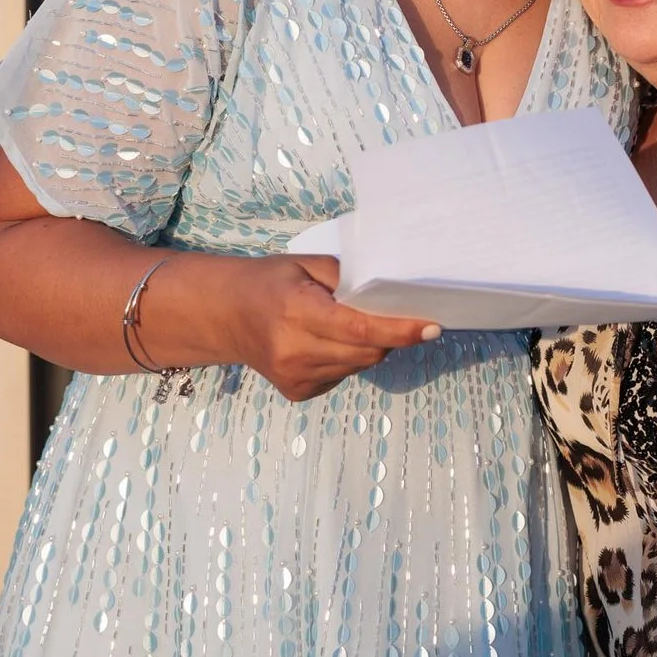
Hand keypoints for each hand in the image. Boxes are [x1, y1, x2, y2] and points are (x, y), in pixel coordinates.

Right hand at [215, 256, 436, 402]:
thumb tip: (390, 292)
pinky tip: (328, 343)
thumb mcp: (305, 264)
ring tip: (349, 326)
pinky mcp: (297, 392)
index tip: (431, 327)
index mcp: (297, 312)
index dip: (400, 331)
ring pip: (358, 367)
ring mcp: (295, 377)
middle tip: (394, 316)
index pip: (360, 329)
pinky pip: (342, 376)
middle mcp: (295, 350)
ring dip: (368, 348)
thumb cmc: (269, 282)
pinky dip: (348, 360)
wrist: (225, 315)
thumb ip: (347, 276)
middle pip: (367, 353)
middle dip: (389, 337)